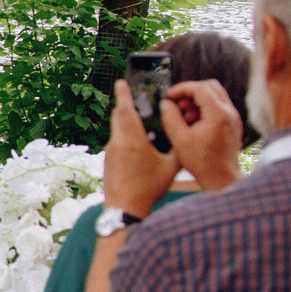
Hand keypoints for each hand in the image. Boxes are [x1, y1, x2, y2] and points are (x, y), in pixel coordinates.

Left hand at [104, 80, 183, 217]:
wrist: (124, 209)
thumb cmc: (148, 188)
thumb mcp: (171, 166)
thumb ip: (177, 147)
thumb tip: (181, 134)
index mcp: (132, 140)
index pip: (125, 110)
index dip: (124, 94)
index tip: (121, 82)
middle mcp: (117, 143)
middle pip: (119, 117)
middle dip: (126, 105)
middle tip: (135, 96)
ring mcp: (110, 153)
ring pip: (117, 129)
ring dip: (127, 121)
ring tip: (141, 118)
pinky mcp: (108, 162)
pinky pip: (117, 142)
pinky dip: (125, 136)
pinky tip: (138, 142)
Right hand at [162, 79, 245, 193]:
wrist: (221, 178)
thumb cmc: (201, 162)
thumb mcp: (180, 139)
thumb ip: (171, 118)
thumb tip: (166, 104)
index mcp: (218, 114)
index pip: (200, 88)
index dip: (182, 88)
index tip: (169, 95)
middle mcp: (229, 112)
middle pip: (211, 86)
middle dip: (191, 91)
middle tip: (177, 103)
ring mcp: (233, 117)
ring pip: (215, 95)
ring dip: (198, 100)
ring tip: (184, 116)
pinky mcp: (232, 123)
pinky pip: (219, 106)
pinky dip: (205, 108)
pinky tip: (193, 123)